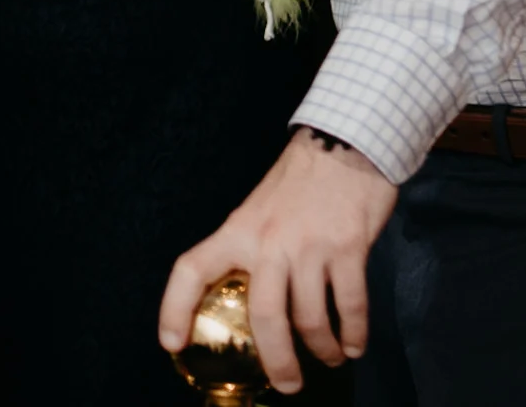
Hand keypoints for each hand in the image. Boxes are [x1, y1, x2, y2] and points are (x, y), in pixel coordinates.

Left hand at [160, 131, 399, 391]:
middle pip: (265, 316)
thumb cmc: (300, 180)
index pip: (192, 268)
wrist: (345, 142)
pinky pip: (350, 304)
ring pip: (310, 318)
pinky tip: (354, 344)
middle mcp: (269, 241)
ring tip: (330, 358)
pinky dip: (354, 332)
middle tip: (287, 385)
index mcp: (238, 230)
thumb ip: (252, 246)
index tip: (171, 343)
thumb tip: (251, 294)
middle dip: (278, 361)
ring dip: (322, 349)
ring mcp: (309, 245)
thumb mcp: (260, 208)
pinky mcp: (347, 247)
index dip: (174, 308)